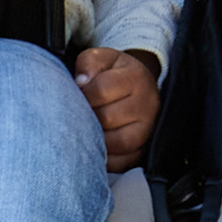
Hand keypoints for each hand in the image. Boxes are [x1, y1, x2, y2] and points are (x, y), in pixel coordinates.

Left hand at [73, 46, 161, 172]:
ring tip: (82, 131)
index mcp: (136, 77)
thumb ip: (88, 63)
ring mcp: (147, 129)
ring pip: (117, 143)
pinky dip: (105, 159)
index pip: (102, 89)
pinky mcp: (143, 149)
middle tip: (74, 115)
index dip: (82, 94)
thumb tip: (80, 82)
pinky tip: (92, 149)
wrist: (138, 87)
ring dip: (94, 140)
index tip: (75, 94)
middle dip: (85, 118)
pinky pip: (123, 162)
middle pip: (107, 118)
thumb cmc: (114, 73)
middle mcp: (147, 104)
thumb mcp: (102, 58)